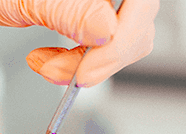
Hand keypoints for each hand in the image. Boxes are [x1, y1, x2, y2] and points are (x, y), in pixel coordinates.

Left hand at [0, 0, 158, 85]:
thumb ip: (67, 11)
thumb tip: (107, 31)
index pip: (141, 4)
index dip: (121, 40)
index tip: (85, 72)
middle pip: (139, 24)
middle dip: (100, 59)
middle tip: (55, 74)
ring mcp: (103, 1)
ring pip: (127, 38)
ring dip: (88, 64)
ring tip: (44, 65)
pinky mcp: (95, 13)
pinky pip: (108, 43)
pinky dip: (82, 61)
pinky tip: (50, 61)